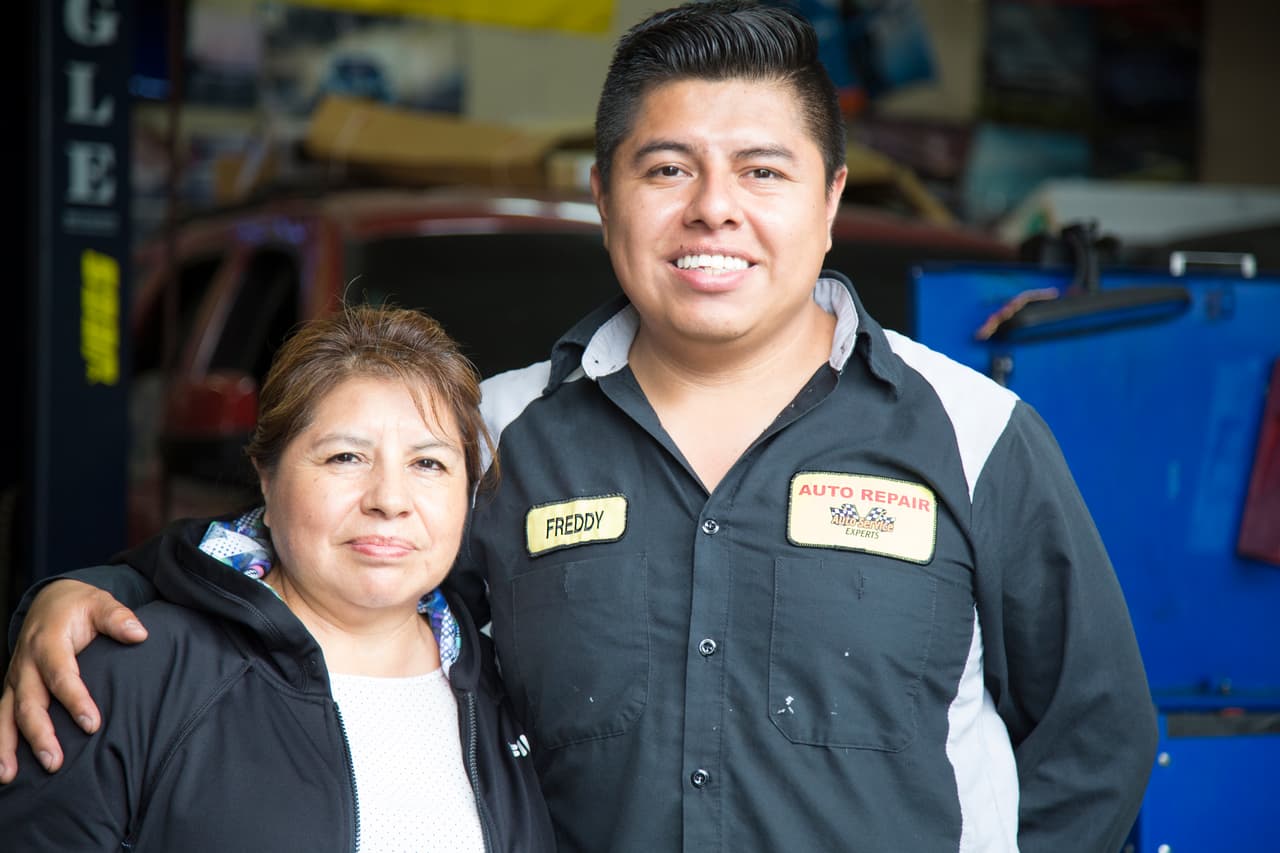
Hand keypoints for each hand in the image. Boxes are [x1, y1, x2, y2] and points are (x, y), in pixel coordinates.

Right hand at [0, 580, 147, 782]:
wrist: (50, 600)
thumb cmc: (80, 606)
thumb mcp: (101, 603)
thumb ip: (118, 618)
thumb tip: (139, 633)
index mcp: (48, 643)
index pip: (61, 676)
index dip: (75, 700)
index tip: (92, 725)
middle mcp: (26, 664)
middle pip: (30, 704)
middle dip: (40, 735)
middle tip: (54, 763)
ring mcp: (15, 678)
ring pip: (7, 716)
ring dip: (7, 747)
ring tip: (11, 777)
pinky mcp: (12, 689)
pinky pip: (1, 717)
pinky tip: (2, 770)